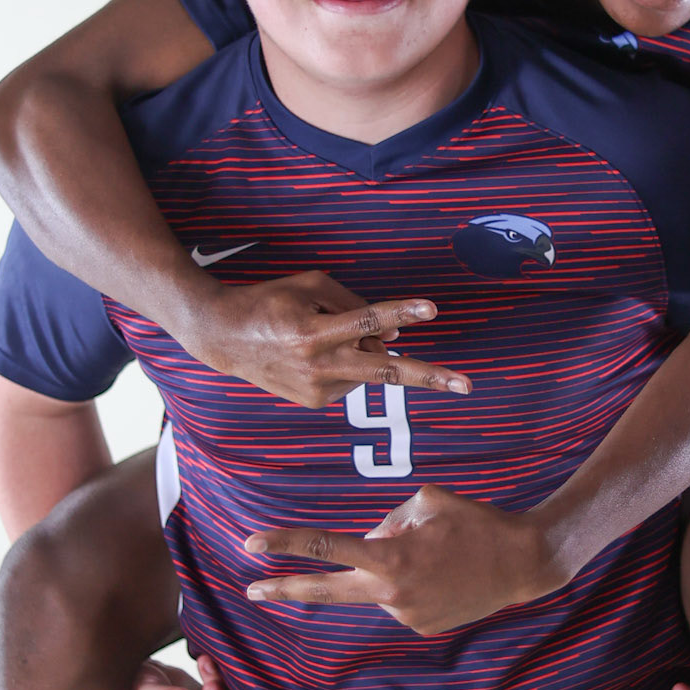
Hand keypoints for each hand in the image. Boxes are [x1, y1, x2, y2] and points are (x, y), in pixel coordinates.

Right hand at [183, 270, 471, 408]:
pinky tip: (313, 355)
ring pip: (367, 367)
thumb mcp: (310, 287)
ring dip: (362, 350)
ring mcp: (318, 390)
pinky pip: (350, 378)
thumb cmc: (271, 302)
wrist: (223, 338)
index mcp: (312, 332)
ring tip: (317, 335)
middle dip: (428, 377)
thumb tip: (395, 338)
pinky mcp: (316, 402)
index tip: (431, 310)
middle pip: (384, 371)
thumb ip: (353, 305)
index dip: (400, 313)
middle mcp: (317, 365)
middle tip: (466, 385)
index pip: (365, 320)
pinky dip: (345, 363)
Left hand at [242, 484, 563, 635]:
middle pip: (326, 592)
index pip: (325, 548)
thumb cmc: (475, 522)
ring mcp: (405, 616)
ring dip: (391, 569)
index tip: (252, 546)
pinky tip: (444, 575)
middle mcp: (391, 593)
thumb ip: (387, 522)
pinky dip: (412, 584)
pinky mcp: (421, 628)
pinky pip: (400, 599)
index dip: (285, 545)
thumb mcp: (426, 502)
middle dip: (286, 590)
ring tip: (437, 556)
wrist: (523, 563)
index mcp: (389, 556)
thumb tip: (367, 543)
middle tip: (252, 592)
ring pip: (377, 586)